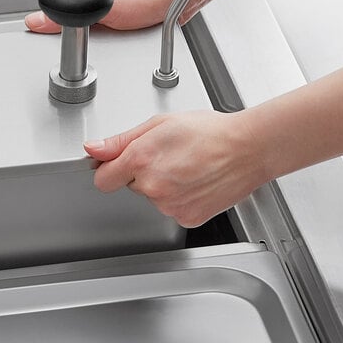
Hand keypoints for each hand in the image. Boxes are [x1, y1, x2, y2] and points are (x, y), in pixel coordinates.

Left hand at [83, 111, 267, 227]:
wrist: (248, 148)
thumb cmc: (210, 131)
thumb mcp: (159, 124)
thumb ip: (120, 140)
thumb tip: (93, 149)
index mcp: (141, 159)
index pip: (102, 179)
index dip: (109, 169)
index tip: (118, 164)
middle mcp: (152, 186)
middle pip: (131, 186)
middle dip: (143, 172)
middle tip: (168, 155)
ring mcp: (170, 206)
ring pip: (153, 197)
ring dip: (162, 185)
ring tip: (186, 166)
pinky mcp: (186, 218)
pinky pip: (171, 209)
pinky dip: (180, 198)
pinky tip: (194, 181)